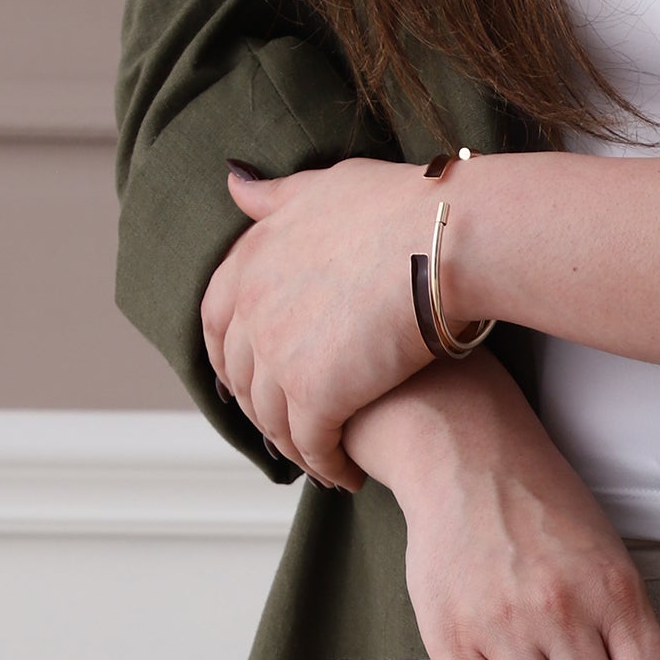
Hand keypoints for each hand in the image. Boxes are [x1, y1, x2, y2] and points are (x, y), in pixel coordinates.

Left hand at [202, 158, 439, 489]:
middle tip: (289, 432)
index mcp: (251, 260)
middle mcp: (252, 309)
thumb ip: (277, 197)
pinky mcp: (316, 394)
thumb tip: (234, 183)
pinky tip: (347, 476)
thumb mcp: (323, 186)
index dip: (228, 356)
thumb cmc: (399, 207)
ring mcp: (279, 355)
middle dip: (260, 410)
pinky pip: (312, 445)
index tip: (246, 379)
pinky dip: (326, 465)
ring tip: (323, 460)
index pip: (215, 320)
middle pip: (241, 378)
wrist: (443, 240)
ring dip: (295, 447)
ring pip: (273, 420)